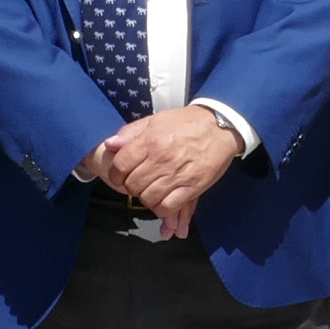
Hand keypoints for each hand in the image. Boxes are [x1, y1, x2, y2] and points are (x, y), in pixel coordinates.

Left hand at [90, 107, 240, 238]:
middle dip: (131, 187)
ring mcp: (176, 175)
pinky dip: (161, 209)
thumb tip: (109, 144)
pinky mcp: (192, 187)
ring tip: (150, 191)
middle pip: (132, 185)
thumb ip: (130, 133)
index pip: (120, 165)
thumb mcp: (155, 120)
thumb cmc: (187, 122)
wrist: (220, 126)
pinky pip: (168, 207)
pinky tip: (162, 202)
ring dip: (146, 198)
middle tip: (137, 184)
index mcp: (149, 141)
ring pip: (148, 199)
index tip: (119, 177)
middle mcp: (160, 159)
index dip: (115, 175)